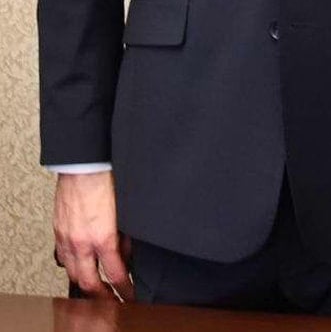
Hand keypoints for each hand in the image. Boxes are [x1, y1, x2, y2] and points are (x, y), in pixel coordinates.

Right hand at [53, 171, 132, 300]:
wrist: (84, 166)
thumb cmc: (107, 181)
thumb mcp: (126, 212)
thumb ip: (126, 236)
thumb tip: (127, 254)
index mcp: (103, 237)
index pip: (116, 273)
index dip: (125, 289)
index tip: (131, 295)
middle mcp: (82, 243)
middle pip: (89, 282)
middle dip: (102, 296)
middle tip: (112, 302)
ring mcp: (67, 239)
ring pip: (74, 273)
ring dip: (86, 285)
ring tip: (97, 291)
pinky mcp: (59, 232)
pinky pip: (63, 258)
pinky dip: (72, 267)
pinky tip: (79, 267)